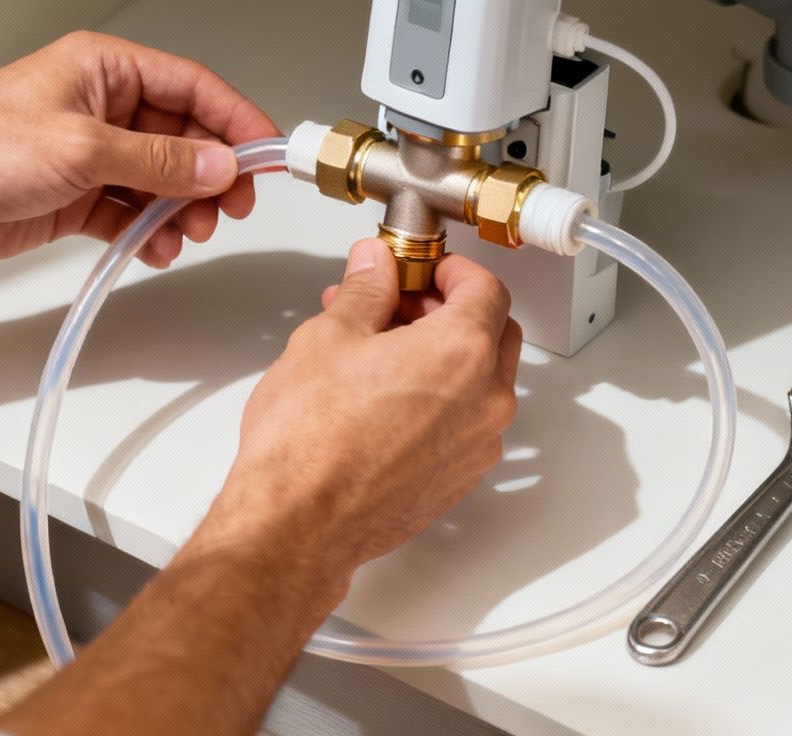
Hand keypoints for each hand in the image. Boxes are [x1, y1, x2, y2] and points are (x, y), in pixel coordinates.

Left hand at [0, 31, 278, 265]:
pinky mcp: (73, 195)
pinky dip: (147, 231)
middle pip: (183, 136)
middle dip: (209, 174)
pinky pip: (129, 211)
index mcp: (104, 69)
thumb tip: (219, 166)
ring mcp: (88, 153)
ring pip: (160, 179)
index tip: (266, 155)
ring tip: (185, 233)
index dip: (235, 120)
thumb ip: (160, 161)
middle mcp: (101, 106)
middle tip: (227, 208)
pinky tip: (154, 248)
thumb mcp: (83, 149)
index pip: (193, 86)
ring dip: (180, 208)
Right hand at [200, 239, 520, 592]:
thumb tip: (377, 266)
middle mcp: (485, 401)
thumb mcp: (329, 336)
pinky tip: (387, 398)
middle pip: (494, 333)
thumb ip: (366, 291)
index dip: (454, 270)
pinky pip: (465, 423)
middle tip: (398, 306)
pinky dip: (440, 400)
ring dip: (443, 356)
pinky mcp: (459, 478)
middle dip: (450, 310)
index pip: (488, 288)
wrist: (298, 525)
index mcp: (462, 352)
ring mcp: (477, 445)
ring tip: (378, 352)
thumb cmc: (309, 441)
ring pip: (480, 381)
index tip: (425, 270)